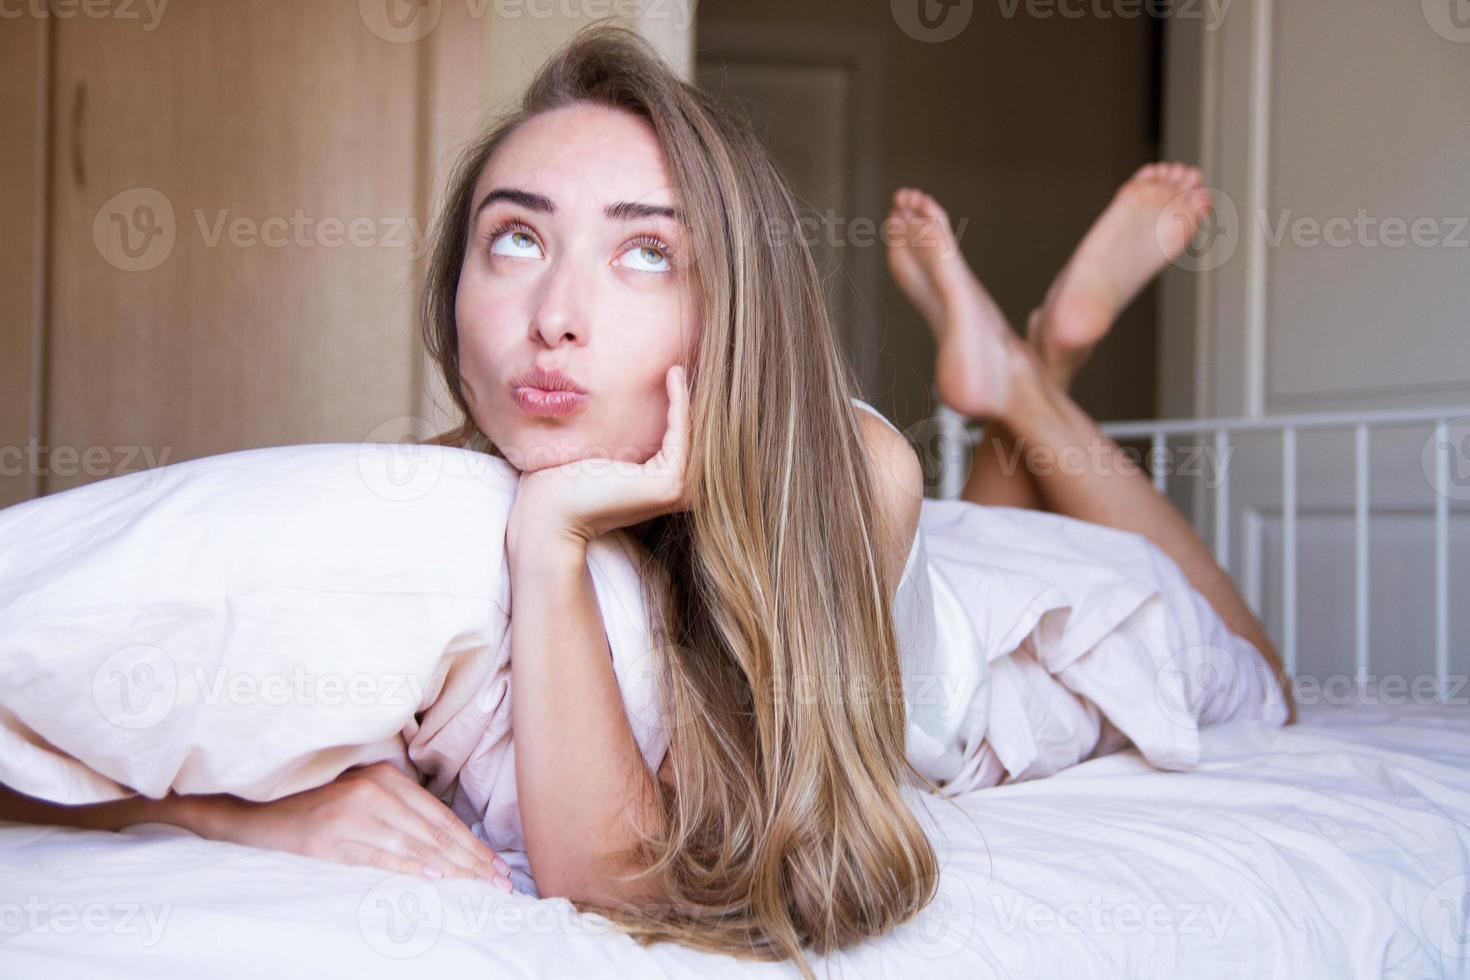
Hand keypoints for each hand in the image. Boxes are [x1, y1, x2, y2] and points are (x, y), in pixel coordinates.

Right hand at [211, 762, 512, 889]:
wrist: (259, 812)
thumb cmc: (319, 808)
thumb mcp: (364, 800)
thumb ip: (402, 812)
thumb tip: (450, 847)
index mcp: (387, 778)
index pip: (441, 816)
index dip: (472, 843)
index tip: (497, 865)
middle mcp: (374, 791)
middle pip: (434, 831)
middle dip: (470, 859)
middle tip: (499, 882)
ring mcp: (352, 813)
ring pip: (413, 844)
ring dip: (450, 868)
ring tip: (477, 885)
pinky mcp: (331, 837)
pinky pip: (379, 856)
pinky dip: (409, 867)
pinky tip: (434, 877)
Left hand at [508, 364, 690, 551]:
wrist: (551, 509)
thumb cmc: (571, 481)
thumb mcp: (611, 454)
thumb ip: (634, 442)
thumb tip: (639, 406)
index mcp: (670, 491)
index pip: (686, 442)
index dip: (684, 407)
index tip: (676, 373)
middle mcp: (683, 496)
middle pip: (697, 437)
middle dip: (693, 399)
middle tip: (684, 363)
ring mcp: (679, 492)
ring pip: (693, 433)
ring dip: (688, 396)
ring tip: (678, 366)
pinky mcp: (669, 483)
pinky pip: (681, 432)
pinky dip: (679, 402)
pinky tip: (673, 376)